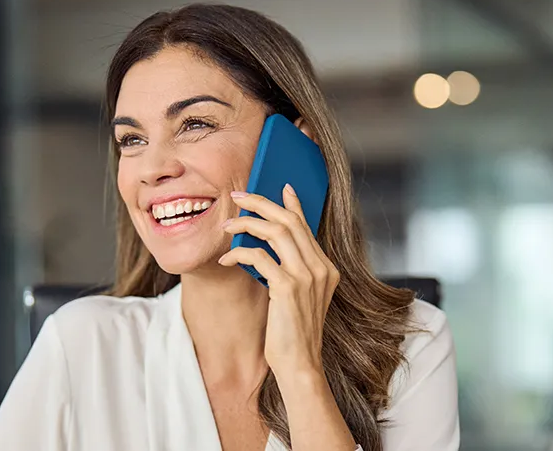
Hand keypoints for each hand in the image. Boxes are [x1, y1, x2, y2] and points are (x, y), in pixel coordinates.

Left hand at [218, 185, 339, 377]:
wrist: (300, 365)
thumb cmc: (293, 334)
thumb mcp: (298, 297)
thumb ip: (291, 271)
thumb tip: (267, 247)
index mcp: (326, 269)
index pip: (307, 226)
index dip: (292, 204)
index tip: (280, 187)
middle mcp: (321, 268)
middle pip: (290, 221)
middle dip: (261, 203)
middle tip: (238, 197)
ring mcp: (307, 277)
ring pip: (276, 231)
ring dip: (247, 223)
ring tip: (227, 226)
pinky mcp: (288, 287)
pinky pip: (259, 256)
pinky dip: (238, 253)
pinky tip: (226, 260)